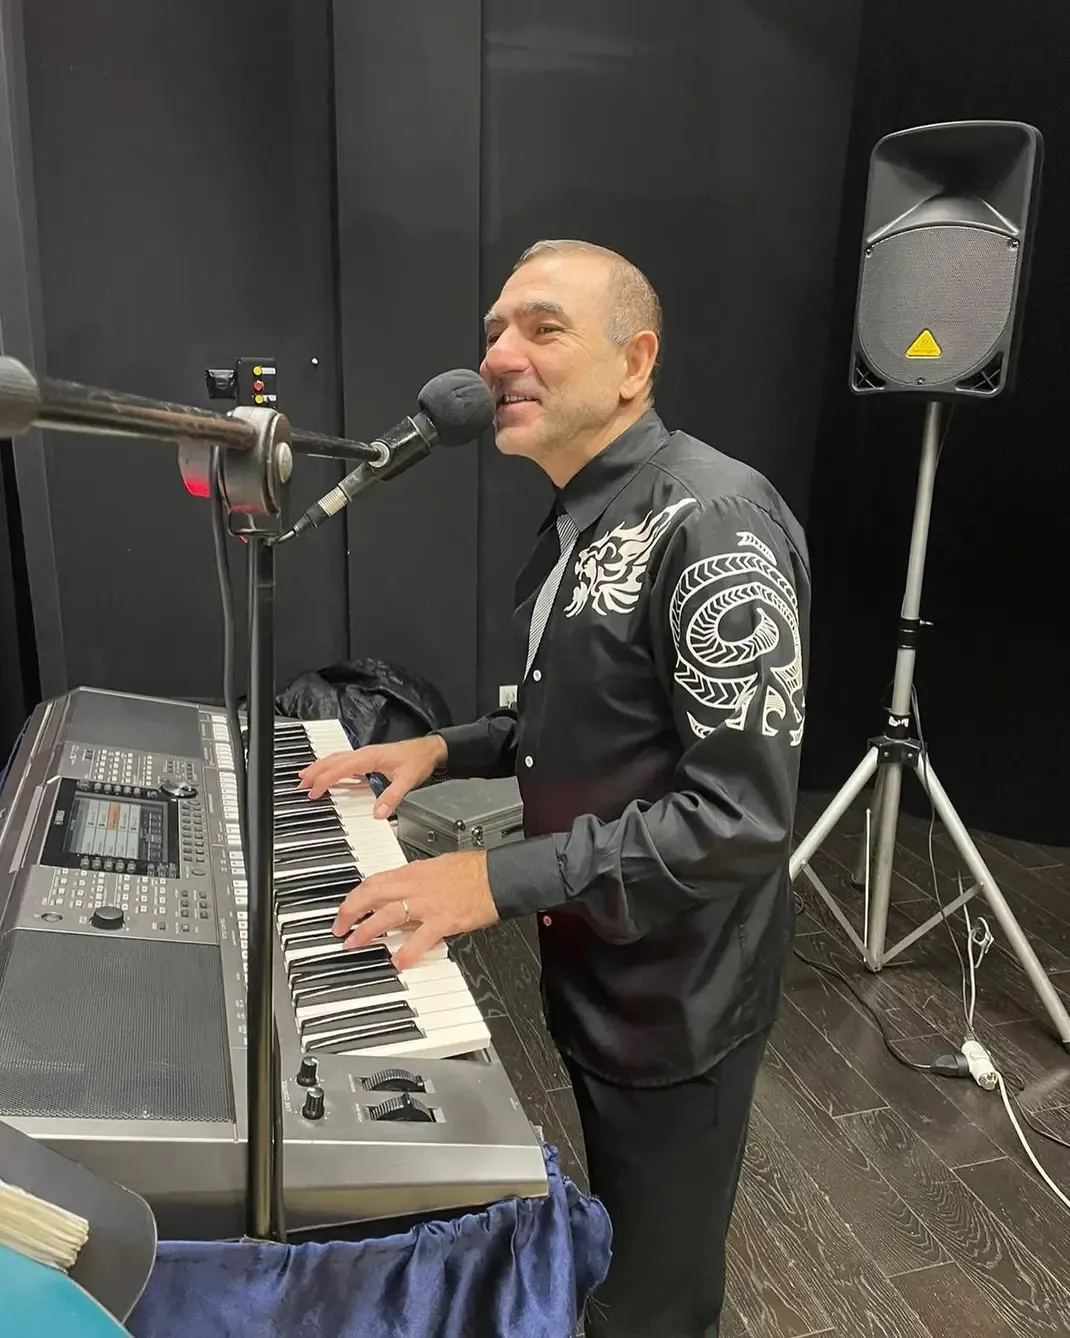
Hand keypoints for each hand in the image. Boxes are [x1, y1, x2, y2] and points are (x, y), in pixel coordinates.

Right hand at [297, 734, 446, 816]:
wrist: (430, 749)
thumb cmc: (418, 760)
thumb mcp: (407, 781)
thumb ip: (392, 797)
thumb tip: (378, 813)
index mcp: (369, 757)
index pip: (341, 768)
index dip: (325, 780)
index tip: (314, 791)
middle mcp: (365, 753)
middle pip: (333, 761)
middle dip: (315, 772)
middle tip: (300, 784)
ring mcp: (366, 754)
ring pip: (336, 758)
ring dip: (320, 767)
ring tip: (305, 776)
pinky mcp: (369, 757)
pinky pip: (344, 760)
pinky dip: (331, 766)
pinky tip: (328, 773)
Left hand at [333, 851, 498, 969]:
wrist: (496, 876)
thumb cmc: (472, 871)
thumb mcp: (436, 866)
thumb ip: (415, 879)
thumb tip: (399, 889)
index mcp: (413, 871)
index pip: (374, 881)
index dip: (355, 895)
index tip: (345, 908)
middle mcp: (416, 886)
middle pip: (373, 895)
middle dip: (350, 912)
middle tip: (339, 928)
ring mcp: (428, 904)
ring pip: (388, 915)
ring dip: (367, 930)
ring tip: (355, 943)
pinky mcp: (443, 921)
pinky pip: (419, 939)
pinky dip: (407, 952)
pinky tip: (398, 962)